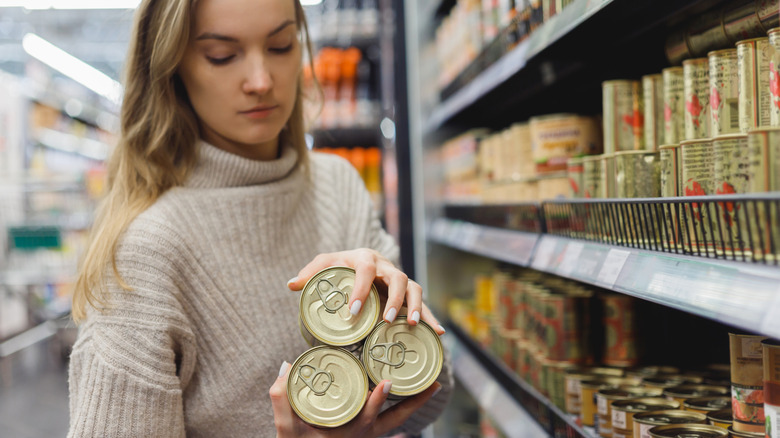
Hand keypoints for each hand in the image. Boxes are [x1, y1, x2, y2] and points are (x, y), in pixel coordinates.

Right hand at [270, 361, 441, 436]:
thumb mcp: (285, 426)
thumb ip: (282, 396)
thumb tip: (287, 366)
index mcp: (348, 431)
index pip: (367, 415)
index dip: (378, 399)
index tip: (387, 382)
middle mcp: (364, 434)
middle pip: (396, 418)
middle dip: (416, 401)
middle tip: (434, 383)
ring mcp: (369, 434)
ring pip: (398, 419)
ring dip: (415, 402)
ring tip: (432, 384)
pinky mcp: (369, 432)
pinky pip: (392, 420)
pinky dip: (403, 407)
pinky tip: (411, 391)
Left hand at [287, 249, 444, 334]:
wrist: (357, 261)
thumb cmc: (339, 265)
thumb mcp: (324, 265)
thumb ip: (310, 274)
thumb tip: (291, 285)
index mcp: (365, 258)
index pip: (365, 270)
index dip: (360, 289)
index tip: (352, 311)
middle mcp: (387, 266)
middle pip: (398, 277)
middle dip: (394, 299)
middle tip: (385, 320)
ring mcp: (399, 279)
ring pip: (414, 287)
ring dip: (415, 306)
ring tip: (411, 325)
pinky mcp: (407, 293)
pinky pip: (422, 303)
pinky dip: (430, 317)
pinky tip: (437, 332)